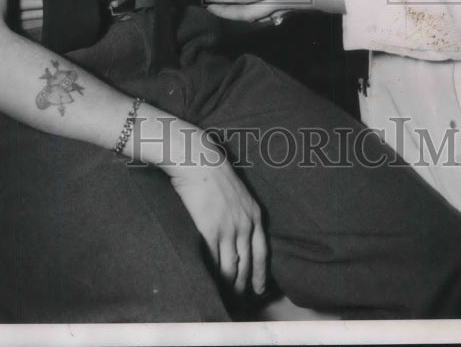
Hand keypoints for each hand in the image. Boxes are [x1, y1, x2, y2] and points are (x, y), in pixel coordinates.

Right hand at [165, 136, 266, 295]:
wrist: (199, 160)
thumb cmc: (214, 172)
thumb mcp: (238, 192)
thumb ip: (241, 211)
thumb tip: (238, 230)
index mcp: (254, 214)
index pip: (262, 253)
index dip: (261, 274)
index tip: (260, 289)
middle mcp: (245, 225)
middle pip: (247, 264)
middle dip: (245, 285)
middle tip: (241, 301)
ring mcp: (228, 229)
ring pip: (232, 267)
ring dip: (229, 285)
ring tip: (226, 298)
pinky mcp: (210, 231)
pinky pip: (214, 261)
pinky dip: (212, 276)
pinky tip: (210, 284)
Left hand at [202, 0, 345, 22]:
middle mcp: (278, 3)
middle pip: (245, 13)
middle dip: (225, 12)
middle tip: (208, 7)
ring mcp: (284, 9)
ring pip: (254, 17)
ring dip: (236, 14)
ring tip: (224, 9)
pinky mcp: (290, 10)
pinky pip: (266, 15)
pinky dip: (253, 14)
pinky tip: (249, 11)